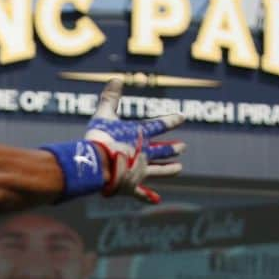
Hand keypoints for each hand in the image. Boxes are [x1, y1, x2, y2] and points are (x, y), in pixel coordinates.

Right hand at [85, 78, 184, 203]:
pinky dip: (147, 197)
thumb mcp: (103, 116)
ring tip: (179, 168)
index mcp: (139, 135)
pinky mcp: (130, 187)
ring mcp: (139, 171)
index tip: (183, 117)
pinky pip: (140, 193)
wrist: (96, 165)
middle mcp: (144, 153)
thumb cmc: (99, 140)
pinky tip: (156, 201)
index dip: (171, 121)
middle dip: (173, 148)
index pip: (159, 126)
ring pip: (158, 170)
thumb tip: (115, 78)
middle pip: (162, 150)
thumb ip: (110, 98)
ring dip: (168, 169)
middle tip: (183, 147)